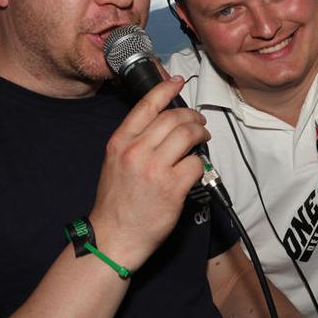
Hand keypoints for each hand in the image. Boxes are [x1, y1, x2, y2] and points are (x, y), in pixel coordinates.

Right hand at [89, 76, 209, 271]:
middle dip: (192, 117)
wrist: (114, 236)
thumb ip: (135, 141)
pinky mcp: (172, 186)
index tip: (177, 82)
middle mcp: (136, 151)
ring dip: (201, 134)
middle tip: (199, 122)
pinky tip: (195, 169)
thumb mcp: (114, 162)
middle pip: (174, 118)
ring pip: (188, 135)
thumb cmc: (116, 203)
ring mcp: (155, 168)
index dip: (165, 89)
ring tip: (202, 138)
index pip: (147, 105)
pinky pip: (196, 163)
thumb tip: (162, 124)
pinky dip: (199, 164)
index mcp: (120, 142)